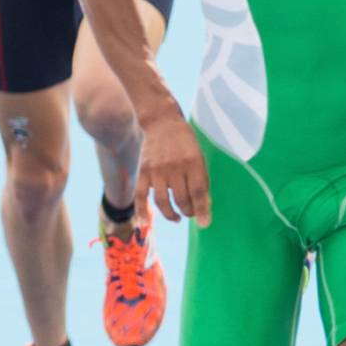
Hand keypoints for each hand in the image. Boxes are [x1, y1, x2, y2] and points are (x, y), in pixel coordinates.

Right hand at [136, 109, 211, 226]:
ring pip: (163, 201)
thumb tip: (203, 207)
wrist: (160, 121)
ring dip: (171, 214)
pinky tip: (144, 221)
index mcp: (193, 161)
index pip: (198, 192)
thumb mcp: (198, 155)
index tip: (204, 223)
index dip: (202, 210)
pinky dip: (141, 211)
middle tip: (190, 213)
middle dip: (188, 211)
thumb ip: (200, 179)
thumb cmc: (183, 141)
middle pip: (182, 199)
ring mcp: (156, 170)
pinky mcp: (142, 171)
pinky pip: (140, 196)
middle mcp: (174, 166)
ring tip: (177, 217)